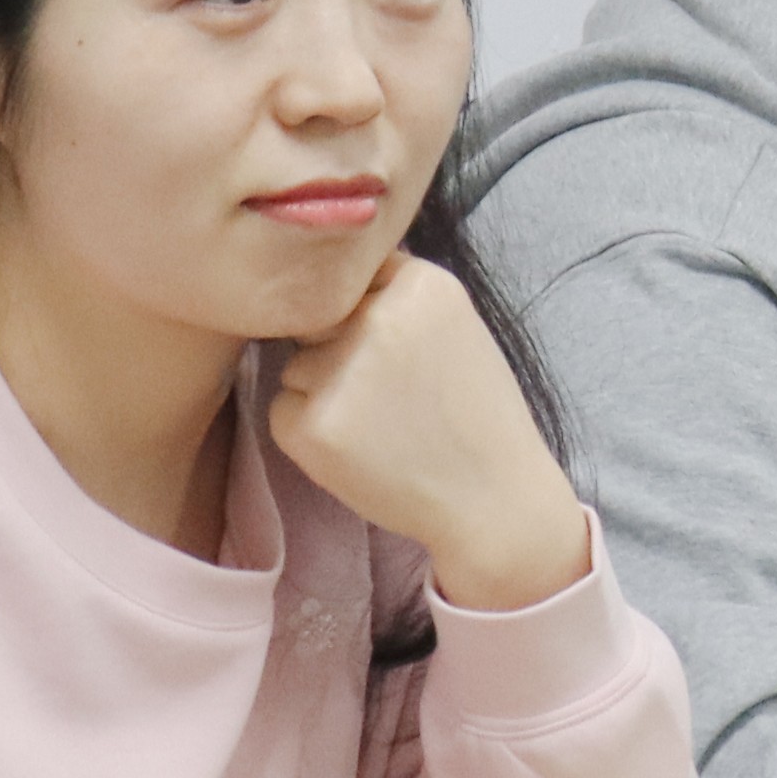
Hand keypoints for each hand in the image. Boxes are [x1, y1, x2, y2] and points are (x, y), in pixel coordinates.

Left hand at [263, 252, 587, 611]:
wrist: (494, 500)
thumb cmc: (475, 416)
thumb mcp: (457, 328)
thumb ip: (398, 296)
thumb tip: (329, 277)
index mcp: (421, 285)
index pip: (354, 279)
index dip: (367, 318)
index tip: (398, 352)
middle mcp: (377, 319)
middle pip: (318, 320)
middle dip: (338, 350)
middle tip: (389, 396)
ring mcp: (341, 371)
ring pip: (295, 367)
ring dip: (322, 393)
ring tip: (381, 426)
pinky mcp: (311, 425)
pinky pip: (282, 411)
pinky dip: (310, 432)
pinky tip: (360, 451)